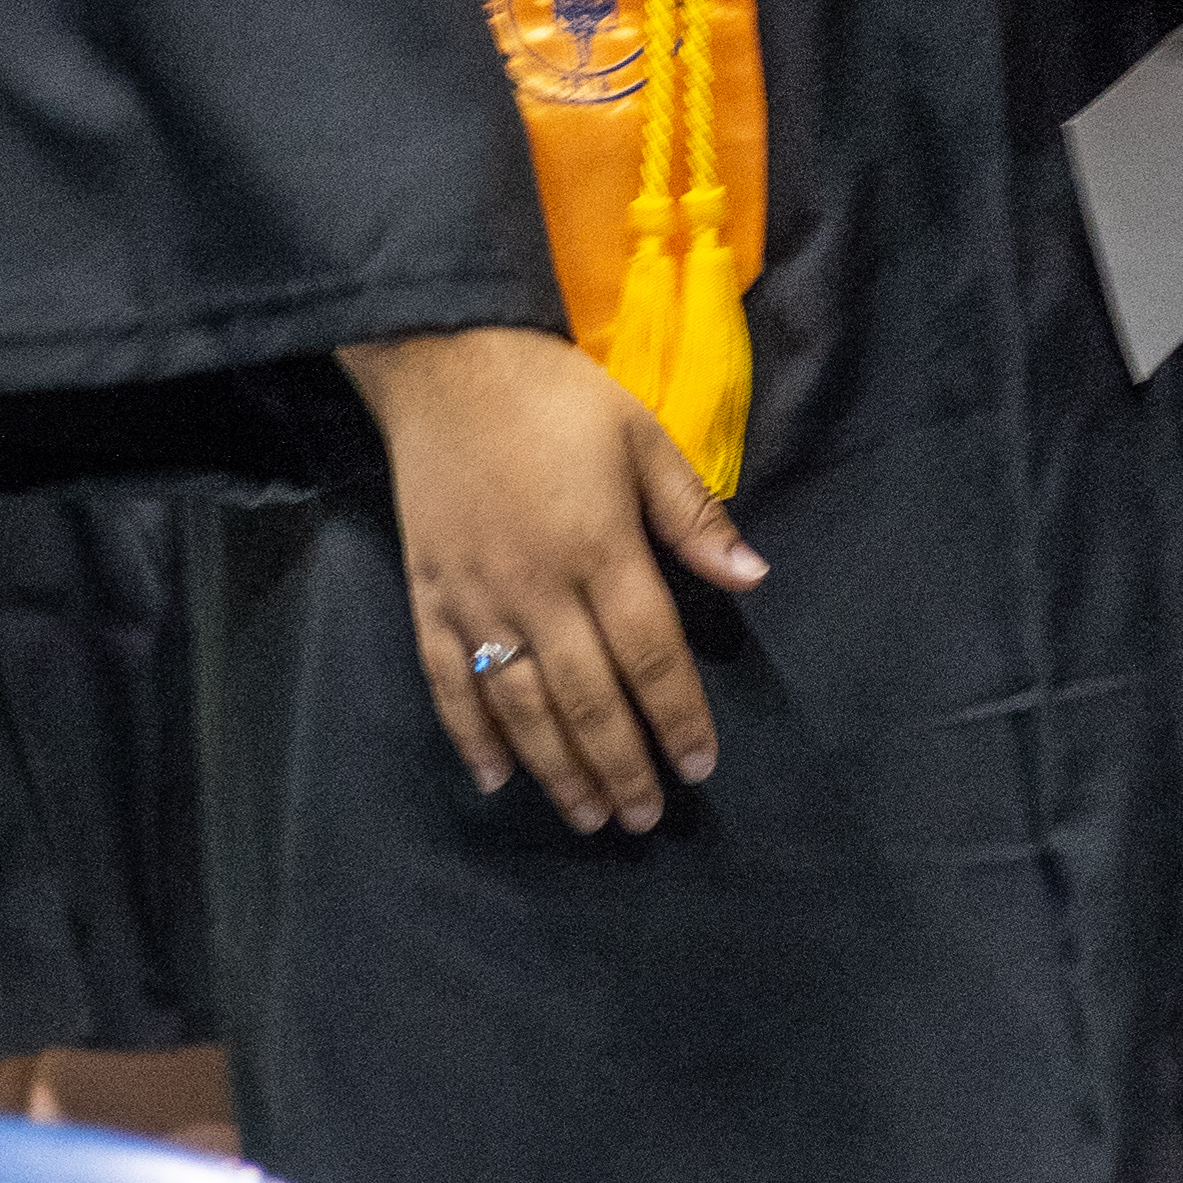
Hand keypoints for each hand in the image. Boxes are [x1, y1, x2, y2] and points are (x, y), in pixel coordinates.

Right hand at [341, 324, 768, 833]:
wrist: (447, 364)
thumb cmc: (557, 399)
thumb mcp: (643, 437)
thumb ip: (694, 516)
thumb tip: (753, 578)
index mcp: (599, 547)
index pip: (649, 653)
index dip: (678, 716)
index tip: (701, 764)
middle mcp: (537, 587)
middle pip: (586, 698)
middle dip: (622, 766)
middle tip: (648, 818)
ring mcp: (476, 599)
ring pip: (520, 706)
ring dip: (559, 769)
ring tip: (591, 817)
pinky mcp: (428, 598)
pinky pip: (448, 683)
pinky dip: (471, 736)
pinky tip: (498, 778)